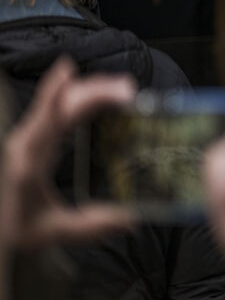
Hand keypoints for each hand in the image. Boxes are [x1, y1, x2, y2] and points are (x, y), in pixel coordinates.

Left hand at [0, 58, 135, 250]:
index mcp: (27, 161)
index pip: (45, 120)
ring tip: (123, 91)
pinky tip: (99, 98)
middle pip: (60, 104)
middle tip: (128, 90)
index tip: (67, 68)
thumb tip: (133, 220)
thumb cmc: (16, 229)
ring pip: (59, 103)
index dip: (55, 92)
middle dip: (94, 90)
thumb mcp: (52, 231)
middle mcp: (25, 143)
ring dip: (91, 92)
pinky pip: (57, 110)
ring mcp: (28, 138)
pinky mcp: (34, 139)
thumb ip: (92, 226)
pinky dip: (80, 100)